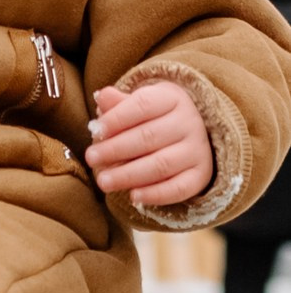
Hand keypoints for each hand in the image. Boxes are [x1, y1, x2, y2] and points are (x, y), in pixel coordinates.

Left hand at [84, 80, 213, 206]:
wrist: (188, 134)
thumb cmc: (153, 117)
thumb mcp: (139, 104)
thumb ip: (119, 104)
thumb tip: (103, 97)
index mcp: (173, 98)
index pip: (143, 105)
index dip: (117, 118)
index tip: (96, 131)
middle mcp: (190, 122)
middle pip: (149, 137)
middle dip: (116, 149)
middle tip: (91, 158)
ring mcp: (198, 150)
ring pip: (161, 164)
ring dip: (128, 175)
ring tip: (103, 181)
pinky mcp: (201, 175)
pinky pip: (179, 188)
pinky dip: (155, 194)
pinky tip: (133, 196)